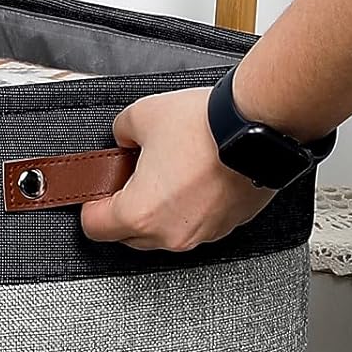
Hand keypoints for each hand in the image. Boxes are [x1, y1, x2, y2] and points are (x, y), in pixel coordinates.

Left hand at [79, 87, 274, 251]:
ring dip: (161, 209)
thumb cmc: (204, 125)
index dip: (91, 205)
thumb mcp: (140, 116)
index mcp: (139, 215)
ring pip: (166, 232)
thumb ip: (120, 134)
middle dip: (126, 209)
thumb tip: (123, 140)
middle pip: (129, 235)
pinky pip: (198, 223)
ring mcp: (202, 234)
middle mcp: (170, 234)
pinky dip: (191, 207)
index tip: (98, 191)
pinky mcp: (228, 226)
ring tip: (171, 172)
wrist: (259, 126)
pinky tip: (197, 177)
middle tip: (133, 177)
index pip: (94, 228)